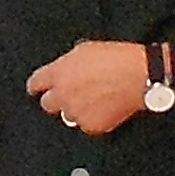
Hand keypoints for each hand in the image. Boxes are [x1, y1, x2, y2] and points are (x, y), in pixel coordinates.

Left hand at [28, 38, 152, 135]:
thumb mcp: (85, 50)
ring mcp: (77, 112)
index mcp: (58, 73)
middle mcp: (63, 95)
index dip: (37, 86)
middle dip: (56, 100)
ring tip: (93, 99)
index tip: (37, 89)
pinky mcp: (91, 125)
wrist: (139, 76)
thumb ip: (68, 63)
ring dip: (76, 109)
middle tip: (69, 95)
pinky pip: (86, 125)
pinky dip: (92, 118)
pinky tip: (103, 107)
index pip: (35, 84)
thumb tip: (65, 68)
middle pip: (47, 104)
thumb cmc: (117, 59)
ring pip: (67, 116)